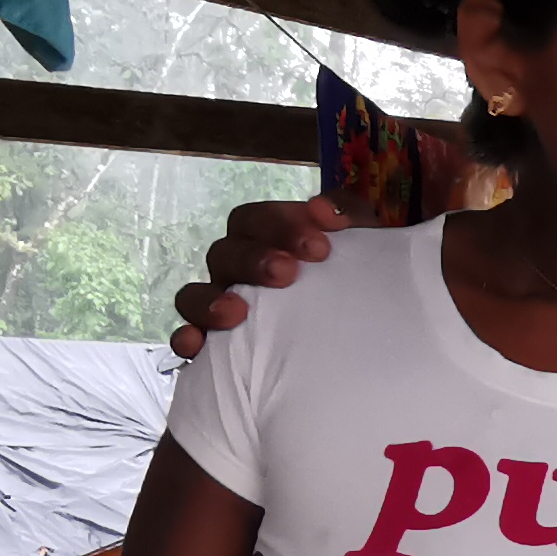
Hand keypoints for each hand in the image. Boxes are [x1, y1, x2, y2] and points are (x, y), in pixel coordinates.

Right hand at [166, 195, 346, 357]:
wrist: (369, 333)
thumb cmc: (356, 278)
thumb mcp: (364, 242)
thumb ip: (350, 216)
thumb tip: (323, 209)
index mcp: (264, 240)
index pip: (254, 220)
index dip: (280, 226)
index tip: (318, 246)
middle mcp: (236, 269)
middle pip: (224, 253)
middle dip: (253, 259)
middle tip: (287, 273)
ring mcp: (220, 305)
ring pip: (193, 295)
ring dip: (210, 300)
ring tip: (236, 312)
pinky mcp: (215, 344)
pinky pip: (188, 339)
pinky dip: (187, 339)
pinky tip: (195, 346)